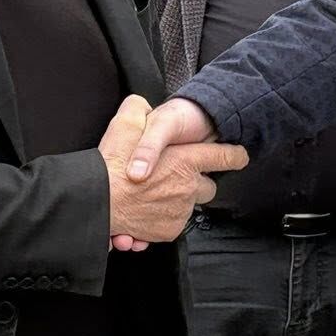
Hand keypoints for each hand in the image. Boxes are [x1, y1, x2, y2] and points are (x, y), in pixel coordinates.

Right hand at [101, 95, 245, 249]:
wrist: (96, 204)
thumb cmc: (110, 167)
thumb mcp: (124, 125)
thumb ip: (136, 109)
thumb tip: (141, 104)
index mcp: (184, 160)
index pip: (225, 156)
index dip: (234, 155)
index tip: (239, 156)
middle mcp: (187, 187)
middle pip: (208, 187)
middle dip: (196, 182)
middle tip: (175, 177)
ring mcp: (179, 211)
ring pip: (189, 206)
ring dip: (176, 201)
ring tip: (152, 195)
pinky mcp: (168, 231)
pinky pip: (173, 223)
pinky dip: (163, 218)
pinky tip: (145, 210)